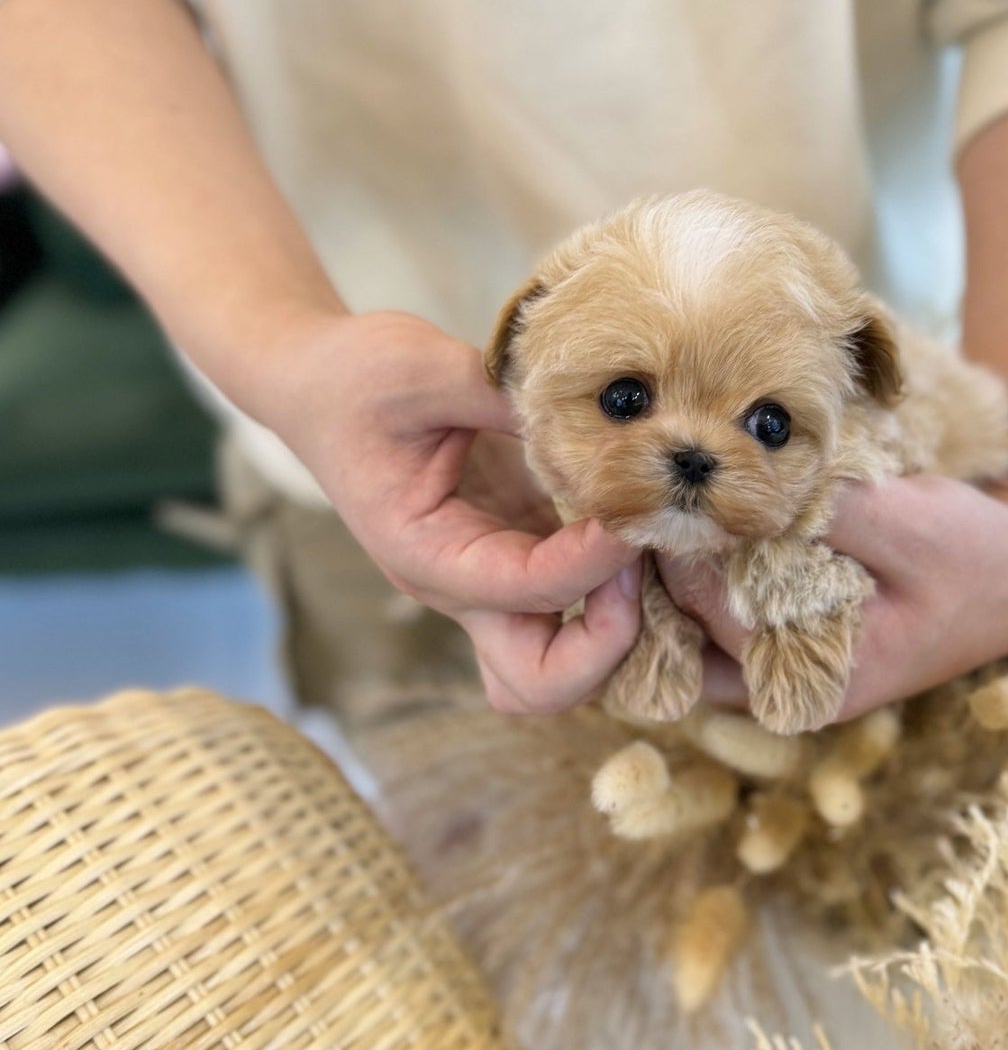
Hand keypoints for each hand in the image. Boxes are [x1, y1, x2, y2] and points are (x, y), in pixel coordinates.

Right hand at [253, 306, 640, 712]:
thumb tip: (595, 404)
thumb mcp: (423, 366)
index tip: (632, 511)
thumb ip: (503, 391)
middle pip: (540, 682)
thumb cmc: (355, 377)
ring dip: (621, 628)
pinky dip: (621, 585)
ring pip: (563, 662)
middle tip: (640, 560)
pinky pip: (580, 604)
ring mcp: (494, 578)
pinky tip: (642, 525)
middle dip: (608, 645)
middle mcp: (462, 586)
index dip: (592, 563)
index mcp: (426, 554)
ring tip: (649, 547)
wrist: (317, 383)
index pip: (525, 591)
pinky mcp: (522, 551)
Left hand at [660, 474, 1007, 719]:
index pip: (710, 614)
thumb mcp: (913, 522)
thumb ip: (829, 514)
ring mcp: (787, 668)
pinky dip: (700, 576)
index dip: (677, 549)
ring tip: (644, 508)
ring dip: (670, 578)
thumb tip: (742, 493)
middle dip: (655, 576)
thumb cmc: (977, 552)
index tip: (648, 488)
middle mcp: (792, 687)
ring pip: (691, 634)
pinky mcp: (788, 638)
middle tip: (627, 497)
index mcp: (820, 678)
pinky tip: (690, 525)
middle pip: (683, 640)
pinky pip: (718, 618)